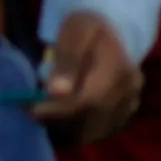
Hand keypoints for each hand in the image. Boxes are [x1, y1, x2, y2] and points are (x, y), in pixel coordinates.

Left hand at [31, 9, 143, 146]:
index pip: (91, 100)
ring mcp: (129, 104)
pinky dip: (76, 131)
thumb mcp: (74, 33)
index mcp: (119, 68)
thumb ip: (67, 59)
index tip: (32, 110)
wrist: (110, 32)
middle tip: (30, 113)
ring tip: (42, 117)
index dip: (60, 110)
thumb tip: (57, 92)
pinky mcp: (123, 113)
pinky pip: (98, 131)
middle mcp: (130, 90)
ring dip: (65, 130)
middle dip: (58, 122)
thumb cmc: (86, 28)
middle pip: (93, 120)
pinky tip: (57, 122)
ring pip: (96, 131)